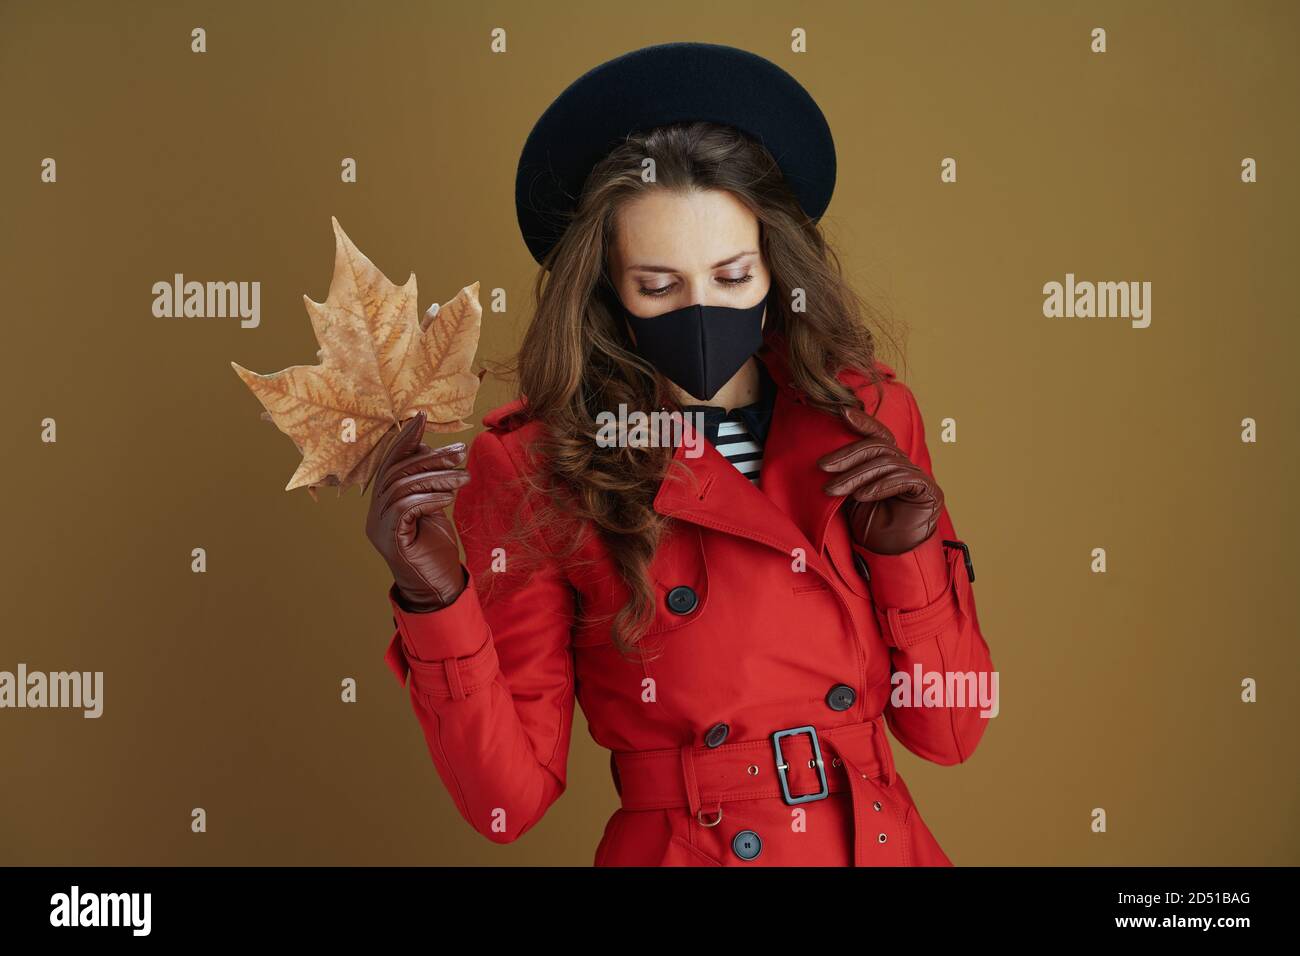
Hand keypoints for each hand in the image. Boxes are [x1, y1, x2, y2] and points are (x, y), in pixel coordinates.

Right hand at [365, 411, 471, 610]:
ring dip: (436, 476)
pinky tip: (450, 496)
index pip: (389, 463)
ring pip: (401, 486)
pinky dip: (429, 496)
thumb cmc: (436, 550)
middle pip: (396, 471)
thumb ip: (426, 482)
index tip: (423, 416)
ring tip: (464, 477)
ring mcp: (377, 527)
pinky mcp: (390, 539)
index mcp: (382, 504)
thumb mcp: (432, 508)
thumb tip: (429, 448)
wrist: (438, 589)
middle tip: (460, 450)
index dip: (405, 438)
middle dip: (430, 456)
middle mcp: (373, 514)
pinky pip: (405, 507)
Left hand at [817, 405, 943, 555]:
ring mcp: (919, 477)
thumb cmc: (872, 527)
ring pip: (885, 464)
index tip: (841, 411)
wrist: (892, 556)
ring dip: (855, 477)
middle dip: (847, 456)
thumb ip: (848, 476)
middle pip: (877, 448)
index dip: (862, 421)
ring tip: (833, 490)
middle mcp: (905, 466)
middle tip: (822, 466)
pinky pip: (902, 480)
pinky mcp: (929, 491)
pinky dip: (879, 486)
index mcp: (889, 464)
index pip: (877, 435)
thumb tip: (826, 457)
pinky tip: (861, 496)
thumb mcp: (852, 497)